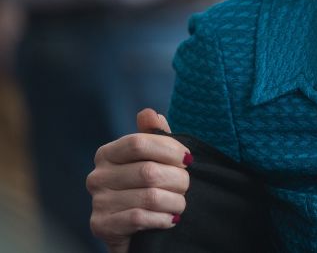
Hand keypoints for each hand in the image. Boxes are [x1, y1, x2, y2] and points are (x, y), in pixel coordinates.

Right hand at [87, 109, 191, 252]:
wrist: (135, 232)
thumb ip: (155, 137)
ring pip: (148, 196)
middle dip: (178, 179)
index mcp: (108, 153)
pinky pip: (140, 217)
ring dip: (174, 201)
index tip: (188, 159)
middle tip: (187, 186)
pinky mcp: (101, 226)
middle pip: (148, 171)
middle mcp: (97, 176)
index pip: (139, 142)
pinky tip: (170, 219)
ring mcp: (97, 202)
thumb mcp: (154, 160)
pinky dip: (163, 218)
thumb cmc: (147, 189)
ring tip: (180, 204)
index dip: (170, 150)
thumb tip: (149, 113)